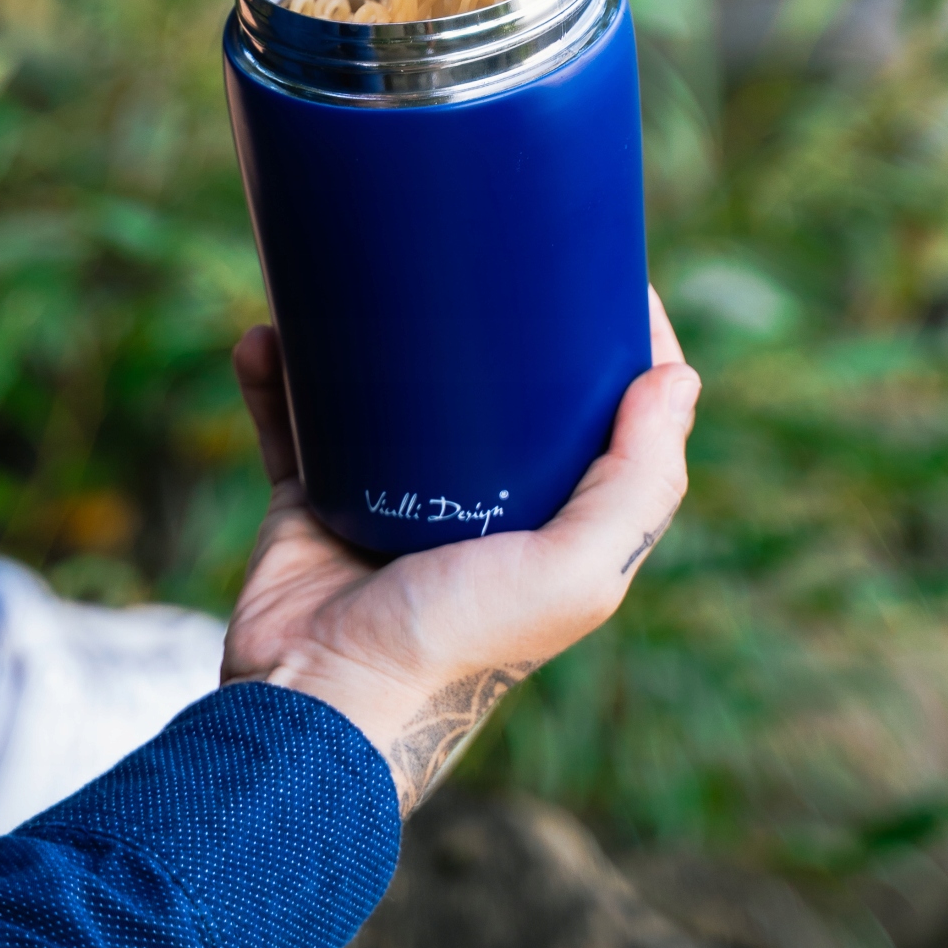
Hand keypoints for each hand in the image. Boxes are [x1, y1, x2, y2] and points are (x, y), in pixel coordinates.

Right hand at [220, 290, 698, 815]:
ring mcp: (389, 501)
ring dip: (366, 333)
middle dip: (482, 316)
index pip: (599, 418)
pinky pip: (293, 421)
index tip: (597, 264)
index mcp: (550, 525)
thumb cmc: (453, 646)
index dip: (608, 343)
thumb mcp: (573, 574)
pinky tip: (267, 330)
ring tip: (358, 268)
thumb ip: (636, 487)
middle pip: (491, 389)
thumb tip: (680, 376)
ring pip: (383, 391)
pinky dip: (278, 375)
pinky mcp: (310, 504)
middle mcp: (477, 508)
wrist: (319, 708)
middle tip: (470, 239)